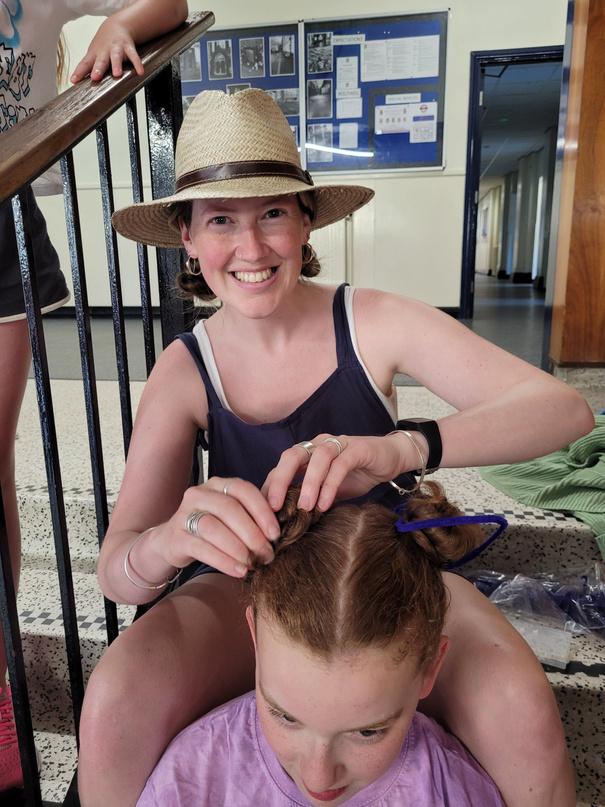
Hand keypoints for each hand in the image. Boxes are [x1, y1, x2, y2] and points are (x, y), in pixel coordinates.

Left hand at [71, 19, 143, 82]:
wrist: (116, 26)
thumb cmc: (104, 44)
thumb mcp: (94, 54)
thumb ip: (88, 68)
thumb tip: (77, 82)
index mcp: (95, 54)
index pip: (84, 64)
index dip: (79, 72)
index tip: (73, 80)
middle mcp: (105, 51)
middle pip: (101, 61)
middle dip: (98, 68)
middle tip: (96, 77)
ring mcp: (117, 49)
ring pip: (116, 57)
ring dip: (116, 65)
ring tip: (117, 74)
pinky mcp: (128, 48)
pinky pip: (133, 56)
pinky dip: (137, 64)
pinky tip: (140, 72)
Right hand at [153, 477, 279, 578]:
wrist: (173, 541)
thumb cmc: (214, 529)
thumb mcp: (233, 517)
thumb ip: (253, 516)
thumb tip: (283, 531)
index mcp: (219, 484)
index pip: (243, 490)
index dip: (262, 511)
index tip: (276, 534)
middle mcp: (200, 493)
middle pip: (229, 508)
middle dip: (252, 533)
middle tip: (267, 554)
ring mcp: (184, 513)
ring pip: (213, 527)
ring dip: (237, 548)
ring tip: (252, 564)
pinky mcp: (176, 536)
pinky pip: (201, 548)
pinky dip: (223, 561)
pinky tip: (239, 570)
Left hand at [262, 433, 407, 512]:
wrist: (392, 459)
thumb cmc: (357, 475)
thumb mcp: (330, 491)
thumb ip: (312, 500)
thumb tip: (288, 524)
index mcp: (308, 454)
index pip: (282, 467)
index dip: (270, 487)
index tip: (262, 512)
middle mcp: (319, 445)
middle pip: (291, 456)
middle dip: (280, 480)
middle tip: (274, 506)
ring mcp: (338, 444)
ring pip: (316, 458)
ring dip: (308, 483)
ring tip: (305, 508)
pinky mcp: (357, 449)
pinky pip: (340, 465)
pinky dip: (330, 484)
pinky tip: (326, 503)